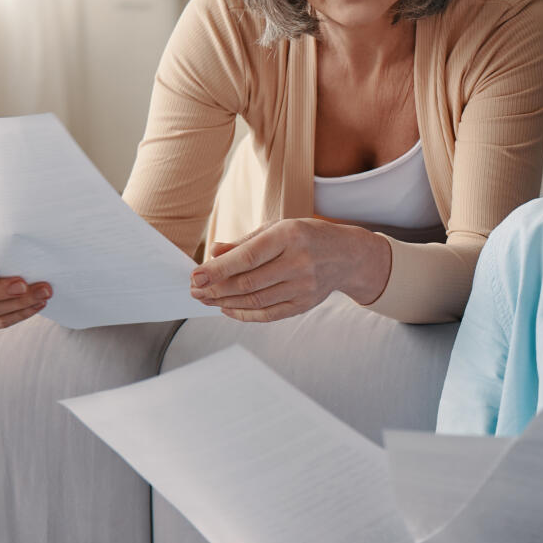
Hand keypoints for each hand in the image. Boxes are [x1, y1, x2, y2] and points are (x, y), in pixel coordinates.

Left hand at [189, 219, 388, 321]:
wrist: (347, 255)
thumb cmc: (306, 237)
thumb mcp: (278, 229)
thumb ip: (245, 242)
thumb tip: (213, 254)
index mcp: (289, 236)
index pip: (247, 257)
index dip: (218, 269)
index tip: (195, 276)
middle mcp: (299, 262)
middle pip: (248, 282)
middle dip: (216, 288)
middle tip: (195, 290)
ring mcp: (304, 286)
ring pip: (256, 300)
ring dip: (225, 302)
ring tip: (206, 299)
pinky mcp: (305, 303)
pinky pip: (269, 313)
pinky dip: (244, 314)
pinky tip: (227, 309)